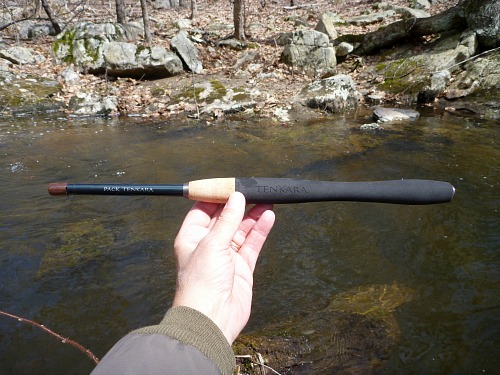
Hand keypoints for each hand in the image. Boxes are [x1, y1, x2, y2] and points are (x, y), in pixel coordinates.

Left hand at [172, 192, 274, 343]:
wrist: (212, 318)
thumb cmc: (201, 283)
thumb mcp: (212, 244)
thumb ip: (227, 220)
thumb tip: (236, 198)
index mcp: (192, 238)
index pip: (203, 211)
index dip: (216, 197)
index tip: (231, 185)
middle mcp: (208, 245)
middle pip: (225, 218)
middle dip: (238, 204)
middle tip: (254, 190)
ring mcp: (226, 256)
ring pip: (241, 230)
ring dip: (253, 215)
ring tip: (266, 199)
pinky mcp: (242, 267)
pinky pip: (252, 244)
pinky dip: (260, 230)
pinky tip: (268, 216)